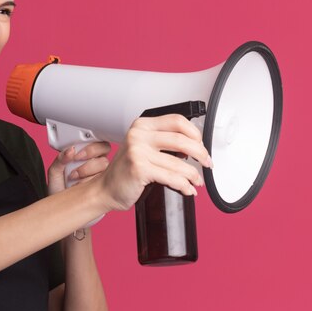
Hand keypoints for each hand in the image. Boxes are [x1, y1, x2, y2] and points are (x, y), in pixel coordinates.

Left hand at [47, 142, 110, 195]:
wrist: (61, 209)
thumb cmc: (59, 190)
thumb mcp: (55, 172)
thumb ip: (60, 159)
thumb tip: (70, 150)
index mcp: (86, 156)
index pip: (98, 143)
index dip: (91, 146)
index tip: (77, 153)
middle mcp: (96, 165)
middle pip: (105, 152)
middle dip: (91, 156)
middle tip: (77, 162)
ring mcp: (102, 176)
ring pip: (104, 165)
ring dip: (88, 170)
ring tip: (74, 177)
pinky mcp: (105, 188)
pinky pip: (105, 180)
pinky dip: (90, 182)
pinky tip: (80, 186)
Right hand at [98, 114, 212, 211]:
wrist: (105, 189)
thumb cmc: (125, 171)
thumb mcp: (142, 148)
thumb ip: (162, 141)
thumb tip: (193, 146)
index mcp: (142, 125)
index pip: (177, 121)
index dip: (195, 133)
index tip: (202, 145)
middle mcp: (138, 135)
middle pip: (182, 139)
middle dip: (201, 154)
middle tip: (206, 163)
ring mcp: (138, 151)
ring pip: (179, 163)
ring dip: (194, 175)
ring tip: (196, 181)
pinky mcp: (139, 169)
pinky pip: (172, 178)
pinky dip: (184, 186)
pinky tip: (187, 189)